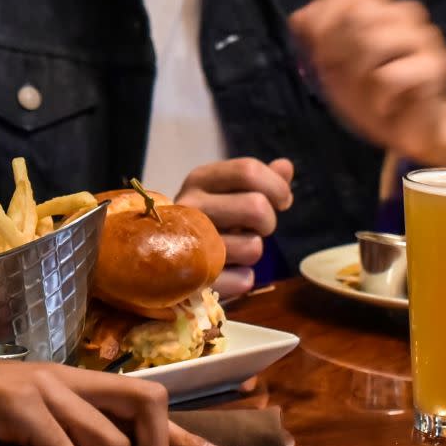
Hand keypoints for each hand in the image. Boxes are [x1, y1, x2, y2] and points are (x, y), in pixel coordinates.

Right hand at [175, 157, 295, 300]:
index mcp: (199, 179)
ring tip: (235, 250)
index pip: (249, 170)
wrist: (160, 257)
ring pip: (252, 247)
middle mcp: (190, 206)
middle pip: (256, 207)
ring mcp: (188, 243)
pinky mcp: (192, 279)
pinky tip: (228, 271)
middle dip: (268, 221)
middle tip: (257, 229)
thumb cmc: (206, 218)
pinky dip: (243, 278)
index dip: (277, 186)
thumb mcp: (226, 192)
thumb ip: (257, 180)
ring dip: (253, 252)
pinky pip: (243, 279)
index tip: (282, 201)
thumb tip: (285, 166)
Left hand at [288, 0, 445, 156]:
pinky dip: (377, 98)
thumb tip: (299, 17)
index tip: (318, 52)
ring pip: (372, 41)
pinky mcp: (437, 66)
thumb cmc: (371, 96)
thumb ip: (318, 40)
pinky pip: (389, 75)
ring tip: (364, 93)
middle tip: (339, 78)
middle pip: (355, 16)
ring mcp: (424, 37)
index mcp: (380, 8)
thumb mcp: (334, 69)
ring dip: (356, 75)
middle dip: (335, 52)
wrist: (412, 132)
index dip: (322, 20)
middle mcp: (405, 14)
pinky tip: (384, 106)